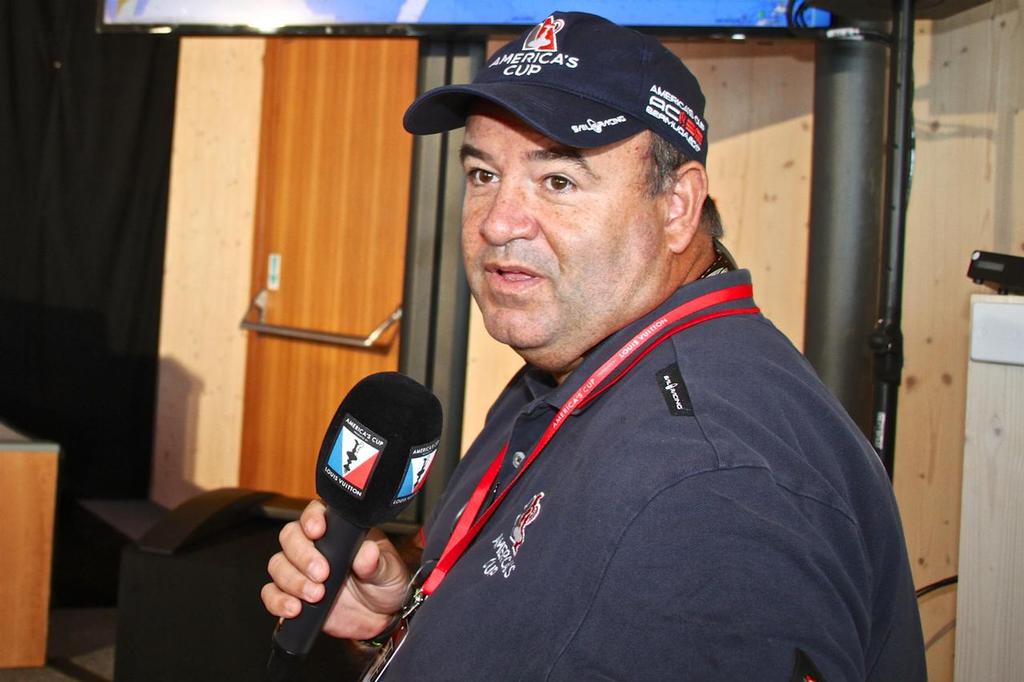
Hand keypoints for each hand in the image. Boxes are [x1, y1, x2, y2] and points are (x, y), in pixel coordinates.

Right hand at [261, 499, 411, 639]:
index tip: (317, 531)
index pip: (315, 513)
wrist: (381, 617)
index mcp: (338, 531)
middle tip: (322, 574)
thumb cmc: (385, 583)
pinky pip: (271, 594)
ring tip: (315, 595)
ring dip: (292, 580)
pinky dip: (277, 601)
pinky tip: (294, 608)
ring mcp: (301, 571)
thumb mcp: (389, 570)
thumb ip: (377, 562)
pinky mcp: (293, 595)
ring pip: (278, 565)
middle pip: (290, 537)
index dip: (311, 519)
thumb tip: (368, 552)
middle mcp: (315, 547)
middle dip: (302, 555)